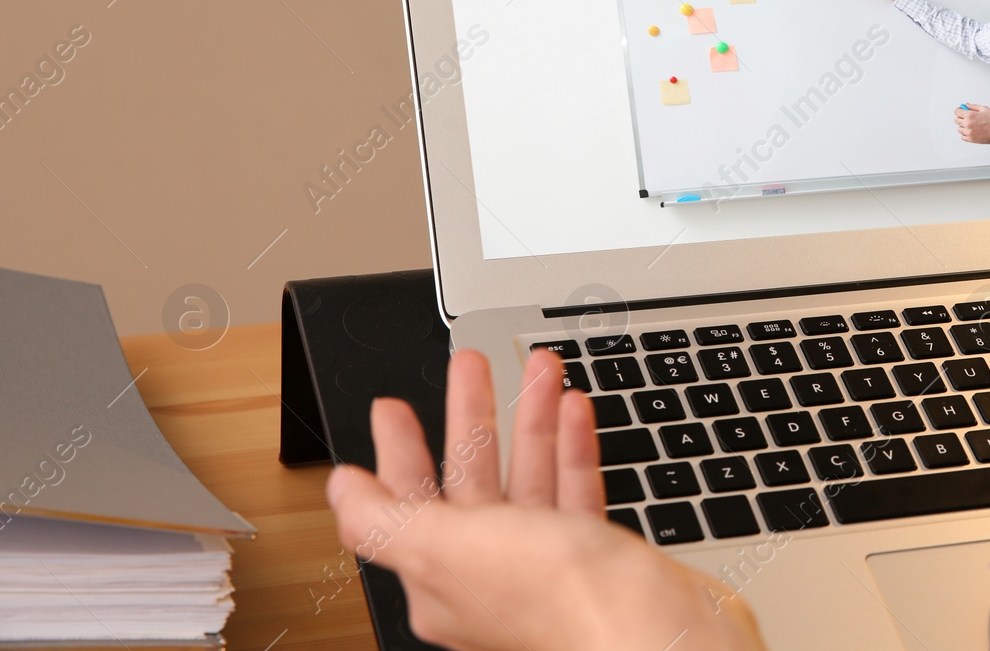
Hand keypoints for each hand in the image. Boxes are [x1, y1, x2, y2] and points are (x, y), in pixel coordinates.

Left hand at [326, 348, 768, 650]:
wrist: (651, 632)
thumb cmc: (556, 600)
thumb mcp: (445, 548)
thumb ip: (384, 518)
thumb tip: (338, 490)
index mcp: (443, 579)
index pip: (407, 504)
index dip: (399, 450)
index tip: (393, 406)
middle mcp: (491, 575)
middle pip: (471, 481)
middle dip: (471, 416)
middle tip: (469, 366)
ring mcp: (546, 566)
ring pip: (528, 478)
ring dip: (531, 418)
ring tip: (540, 368)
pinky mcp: (595, 557)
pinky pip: (577, 494)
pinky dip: (573, 450)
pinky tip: (574, 412)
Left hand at [955, 103, 989, 143]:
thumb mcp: (984, 109)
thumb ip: (973, 106)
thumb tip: (966, 105)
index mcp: (970, 115)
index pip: (957, 112)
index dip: (959, 110)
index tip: (960, 110)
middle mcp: (968, 124)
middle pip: (956, 120)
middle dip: (961, 118)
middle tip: (966, 117)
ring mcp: (969, 132)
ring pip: (959, 129)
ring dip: (963, 126)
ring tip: (971, 125)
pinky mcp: (971, 139)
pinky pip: (963, 137)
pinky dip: (965, 134)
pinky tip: (971, 131)